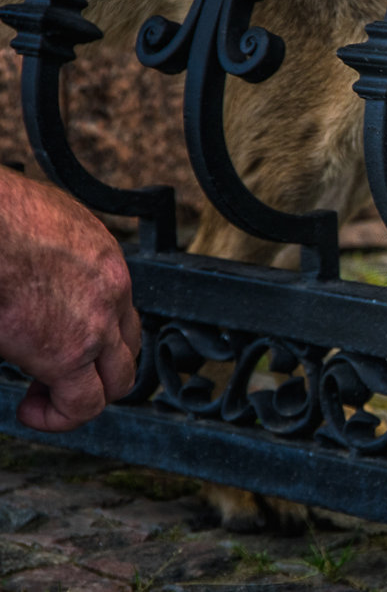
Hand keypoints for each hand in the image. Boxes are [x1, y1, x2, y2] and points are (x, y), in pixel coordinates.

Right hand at [0, 169, 140, 430]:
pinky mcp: (68, 353)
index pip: (118, 307)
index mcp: (102, 259)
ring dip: (83, 395)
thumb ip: (45, 257)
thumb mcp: (35, 225)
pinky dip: (60, 416)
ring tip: (44, 400)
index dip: (96, 334)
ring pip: (116, 380)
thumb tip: (30, 280)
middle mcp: (111, 291)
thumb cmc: (0, 215)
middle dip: (98, 369)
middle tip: (56, 378)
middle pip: (127, 346)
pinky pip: (83, 404)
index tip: (61, 343)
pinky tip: (31, 412)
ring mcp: (96, 323)